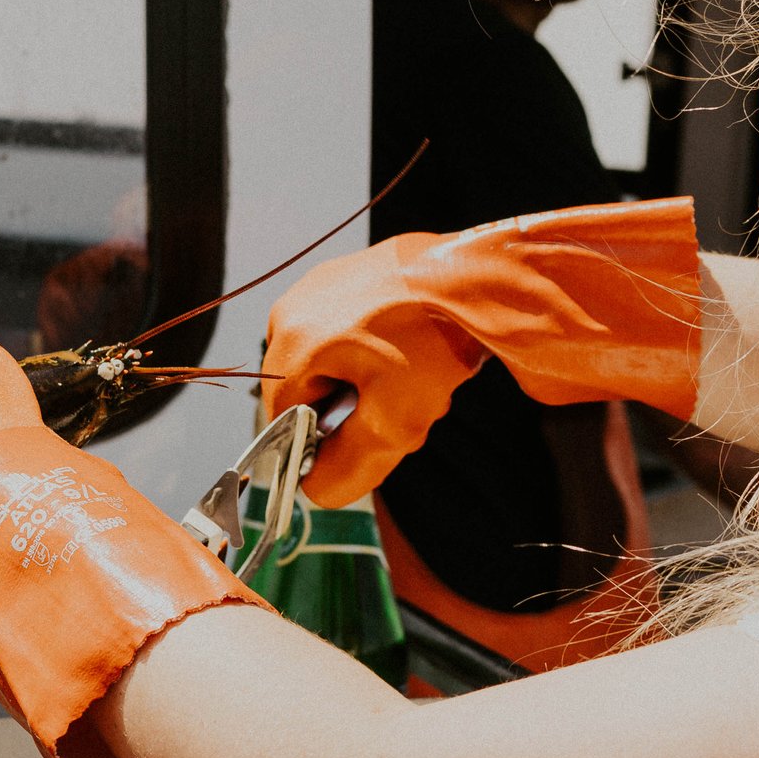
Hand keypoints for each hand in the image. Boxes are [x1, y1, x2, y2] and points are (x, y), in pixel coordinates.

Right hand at [262, 198, 701, 506]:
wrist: (476, 278)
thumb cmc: (432, 345)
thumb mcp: (392, 424)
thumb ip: (347, 467)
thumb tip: (315, 489)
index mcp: (291, 345)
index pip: (282, 419)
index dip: (316, 442)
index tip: (360, 442)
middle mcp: (292, 308)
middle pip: (302, 384)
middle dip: (339, 406)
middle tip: (390, 407)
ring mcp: (318, 282)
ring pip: (323, 355)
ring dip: (355, 376)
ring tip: (404, 374)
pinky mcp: (346, 268)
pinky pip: (342, 323)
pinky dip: (366, 343)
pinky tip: (406, 344)